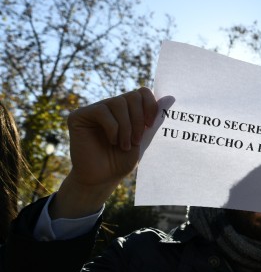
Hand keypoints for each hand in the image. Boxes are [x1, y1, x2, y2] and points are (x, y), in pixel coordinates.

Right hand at [51, 88, 157, 218]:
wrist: (103, 179)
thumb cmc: (122, 160)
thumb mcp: (143, 139)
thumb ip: (154, 119)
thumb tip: (171, 98)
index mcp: (127, 110)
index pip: (142, 92)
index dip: (150, 106)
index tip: (150, 125)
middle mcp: (111, 106)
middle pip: (132, 96)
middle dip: (138, 120)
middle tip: (135, 141)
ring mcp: (95, 110)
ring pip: (118, 102)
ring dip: (126, 127)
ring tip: (124, 145)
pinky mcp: (79, 116)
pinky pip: (102, 111)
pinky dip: (112, 128)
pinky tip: (112, 141)